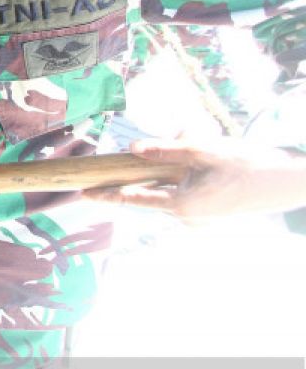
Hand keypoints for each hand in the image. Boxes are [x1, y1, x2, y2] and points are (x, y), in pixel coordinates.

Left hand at [84, 137, 305, 221]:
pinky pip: (184, 194)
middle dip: (148, 171)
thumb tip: (132, 150)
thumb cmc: (246, 164)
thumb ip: (164, 151)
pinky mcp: (209, 213)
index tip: (83, 193)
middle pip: (150, 192)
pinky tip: (205, 161)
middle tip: (151, 153)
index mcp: (180, 206)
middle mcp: (186, 218)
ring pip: (169, 190)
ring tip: (198, 153)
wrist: (288, 182)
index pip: (132, 198)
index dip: (106, 194)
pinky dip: (183, 177)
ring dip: (170, 171)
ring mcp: (198, 218)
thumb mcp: (202, 150)